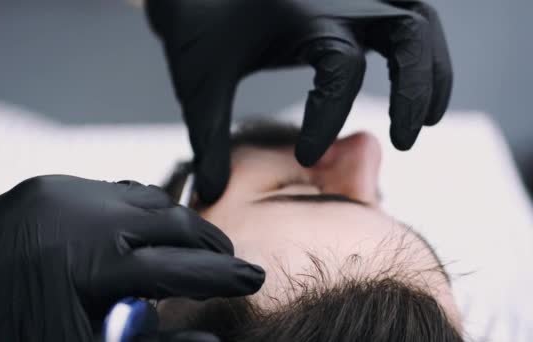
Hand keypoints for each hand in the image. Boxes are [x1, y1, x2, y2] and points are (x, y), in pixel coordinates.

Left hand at [0, 175, 263, 340]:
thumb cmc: (3, 337)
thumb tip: (210, 341)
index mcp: (90, 264)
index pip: (179, 267)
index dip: (223, 277)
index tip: (254, 278)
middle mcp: (81, 215)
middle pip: (172, 221)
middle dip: (208, 243)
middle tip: (230, 261)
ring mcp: (63, 192)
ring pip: (147, 198)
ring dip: (176, 222)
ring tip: (194, 246)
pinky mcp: (48, 185)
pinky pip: (112, 190)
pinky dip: (139, 209)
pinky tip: (144, 230)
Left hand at [146, 0, 451, 202]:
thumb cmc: (196, 28)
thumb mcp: (201, 85)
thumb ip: (209, 141)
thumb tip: (210, 196)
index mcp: (301, 15)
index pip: (341, 71)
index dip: (328, 121)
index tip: (306, 158)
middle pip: (408, 33)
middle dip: (414, 91)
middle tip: (405, 142)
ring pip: (419, 20)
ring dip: (430, 70)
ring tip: (423, 120)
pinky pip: (405, 15)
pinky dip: (417, 51)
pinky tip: (408, 86)